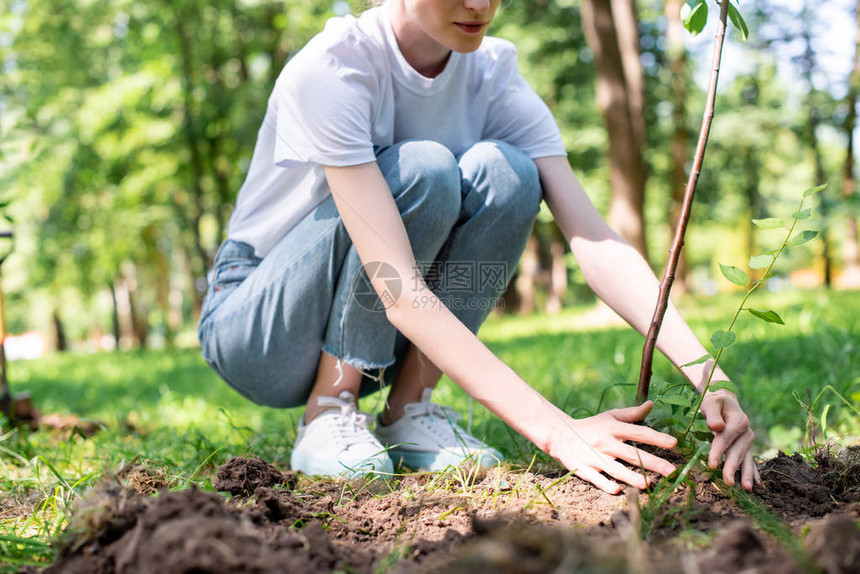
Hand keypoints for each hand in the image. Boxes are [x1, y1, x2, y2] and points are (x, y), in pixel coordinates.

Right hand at [551, 401, 677, 493]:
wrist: (560, 434)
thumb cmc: (591, 426)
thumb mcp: (609, 417)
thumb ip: (631, 414)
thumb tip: (651, 405)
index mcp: (613, 428)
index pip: (639, 432)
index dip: (657, 438)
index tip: (674, 443)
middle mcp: (605, 443)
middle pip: (632, 454)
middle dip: (653, 462)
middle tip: (672, 471)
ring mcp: (594, 457)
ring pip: (616, 469)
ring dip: (632, 477)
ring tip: (649, 484)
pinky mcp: (583, 469)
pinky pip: (596, 479)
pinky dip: (606, 484)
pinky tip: (618, 491)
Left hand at [700, 388, 760, 490]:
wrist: (725, 402)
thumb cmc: (715, 403)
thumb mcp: (711, 403)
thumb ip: (712, 414)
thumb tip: (717, 427)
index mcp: (739, 420)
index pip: (726, 438)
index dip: (718, 451)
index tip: (711, 465)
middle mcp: (747, 432)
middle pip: (737, 451)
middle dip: (732, 467)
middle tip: (728, 482)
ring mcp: (748, 441)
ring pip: (746, 459)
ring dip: (746, 474)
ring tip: (746, 488)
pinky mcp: (746, 447)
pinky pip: (750, 461)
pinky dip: (753, 472)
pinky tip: (757, 484)